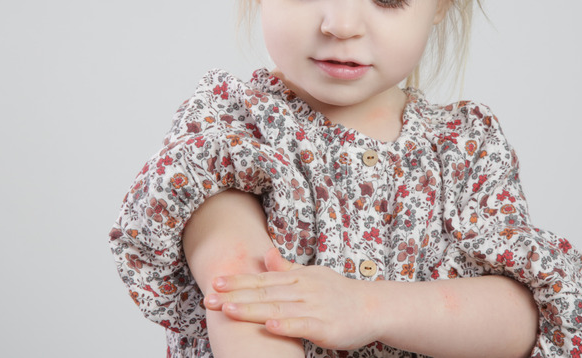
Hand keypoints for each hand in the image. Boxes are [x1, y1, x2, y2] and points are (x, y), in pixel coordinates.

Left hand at [204, 248, 378, 349]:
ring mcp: (314, 308)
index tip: (215, 282)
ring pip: (277, 309)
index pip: (262, 280)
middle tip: (209, 298)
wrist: (372, 307)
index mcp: (297, 278)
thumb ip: (286, 268)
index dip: (238, 282)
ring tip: (229, 310)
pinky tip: (268, 327)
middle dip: (235, 296)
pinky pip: (302, 326)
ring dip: (252, 310)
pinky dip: (285, 326)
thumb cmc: (339, 293)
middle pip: (263, 294)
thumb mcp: (312, 275)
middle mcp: (303, 290)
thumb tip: (265, 254)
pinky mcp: (325, 327)